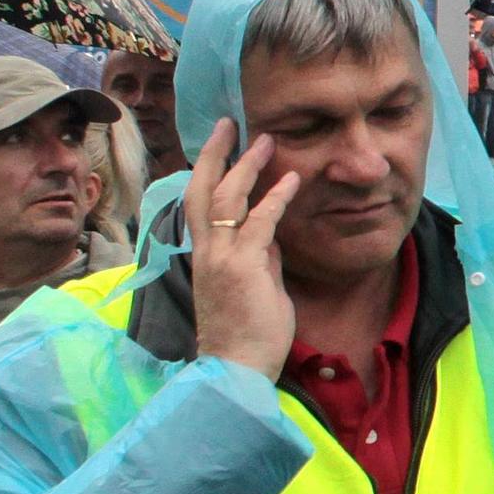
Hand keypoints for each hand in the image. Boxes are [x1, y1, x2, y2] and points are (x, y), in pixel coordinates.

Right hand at [186, 118, 303, 376]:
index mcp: (206, 255)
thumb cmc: (247, 334)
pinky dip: (276, 198)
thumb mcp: (254, 285)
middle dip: (213, 153)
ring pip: (225, 198)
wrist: (236, 369)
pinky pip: (260, 222)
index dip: (208, 172)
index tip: (220, 146)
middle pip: (202, 190)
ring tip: (265, 140)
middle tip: (227, 123)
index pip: (200, 204)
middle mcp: (206, 251)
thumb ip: (259, 257)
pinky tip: (293, 179)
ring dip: (246, 165)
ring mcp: (221, 258)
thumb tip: (271, 232)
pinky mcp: (243, 267)